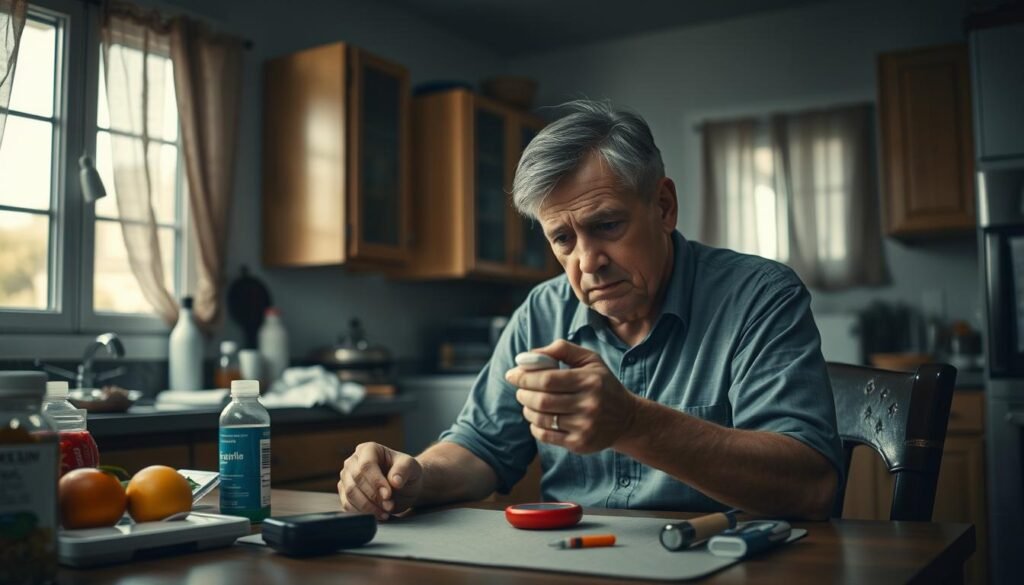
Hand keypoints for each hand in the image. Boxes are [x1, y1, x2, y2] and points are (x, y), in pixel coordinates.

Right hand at [338, 442, 422, 519]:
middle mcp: (353, 461)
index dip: (376, 481)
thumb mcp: (411, 466)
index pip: (366, 465)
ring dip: (368, 507)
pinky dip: (361, 513)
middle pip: (356, 480)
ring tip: (385, 512)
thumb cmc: (405, 473)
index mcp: (368, 450)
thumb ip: (404, 470)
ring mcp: (347, 478)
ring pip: (350, 494)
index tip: (388, 494)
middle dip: (374, 496)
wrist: (403, 486)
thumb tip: (394, 481)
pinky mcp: (345, 493)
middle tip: (389, 506)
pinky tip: (377, 514)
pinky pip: (347, 505)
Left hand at [505, 339, 639, 453]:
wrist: (627, 418)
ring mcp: (585, 426)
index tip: (512, 374)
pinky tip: (537, 418)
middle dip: (523, 394)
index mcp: (589, 380)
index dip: (525, 376)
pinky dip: (535, 426)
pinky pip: (546, 436)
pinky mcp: (580, 443)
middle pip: (542, 400)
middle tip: (520, 390)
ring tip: (528, 403)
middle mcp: (589, 404)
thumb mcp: (590, 359)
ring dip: (527, 409)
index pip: (547, 379)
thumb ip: (562, 349)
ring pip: (542, 419)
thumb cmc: (602, 384)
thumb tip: (528, 355)